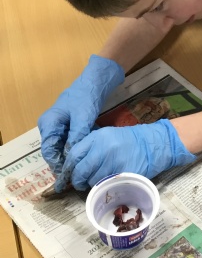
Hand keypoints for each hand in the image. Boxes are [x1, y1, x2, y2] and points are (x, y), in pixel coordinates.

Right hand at [38, 55, 123, 174]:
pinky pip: (72, 140)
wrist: (97, 81)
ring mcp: (61, 125)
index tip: (66, 176)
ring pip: (64, 146)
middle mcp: (51, 126)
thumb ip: (77, 137)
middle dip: (65, 162)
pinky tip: (87, 156)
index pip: (49, 150)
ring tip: (82, 169)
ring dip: (72, 156)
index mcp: (49, 123)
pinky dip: (78, 147)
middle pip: (55, 150)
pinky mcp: (71, 124)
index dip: (57, 164)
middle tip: (76, 177)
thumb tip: (73, 157)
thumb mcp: (83, 118)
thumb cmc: (86, 97)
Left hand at [55, 119, 195, 190]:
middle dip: (77, 180)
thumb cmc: (129, 140)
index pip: (73, 155)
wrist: (153, 143)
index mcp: (97, 137)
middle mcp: (103, 149)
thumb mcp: (107, 136)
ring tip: (98, 181)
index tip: (66, 176)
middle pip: (80, 170)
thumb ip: (90, 147)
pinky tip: (108, 184)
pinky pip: (107, 185)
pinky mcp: (123, 174)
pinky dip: (105, 187)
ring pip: (92, 181)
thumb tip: (73, 165)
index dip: (68, 169)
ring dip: (91, 184)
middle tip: (79, 183)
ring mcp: (113, 162)